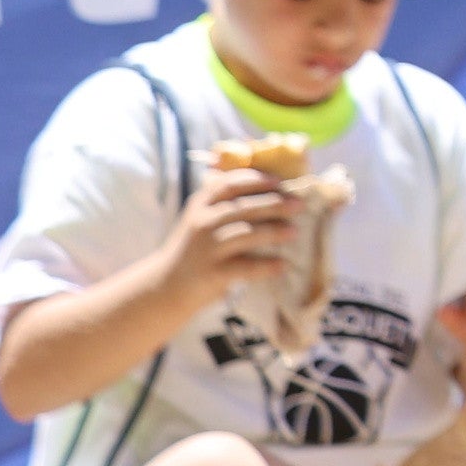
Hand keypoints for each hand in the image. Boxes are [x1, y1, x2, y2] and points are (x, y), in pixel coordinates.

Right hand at [161, 162, 301, 307]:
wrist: (166, 285)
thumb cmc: (194, 249)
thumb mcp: (202, 219)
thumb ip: (226, 204)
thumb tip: (271, 191)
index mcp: (201, 205)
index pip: (229, 184)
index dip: (255, 180)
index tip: (279, 181)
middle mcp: (202, 223)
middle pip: (242, 208)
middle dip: (274, 204)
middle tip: (299, 204)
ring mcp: (207, 248)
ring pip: (245, 234)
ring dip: (273, 231)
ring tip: (294, 231)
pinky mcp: (213, 273)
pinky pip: (245, 267)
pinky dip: (266, 265)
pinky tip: (283, 264)